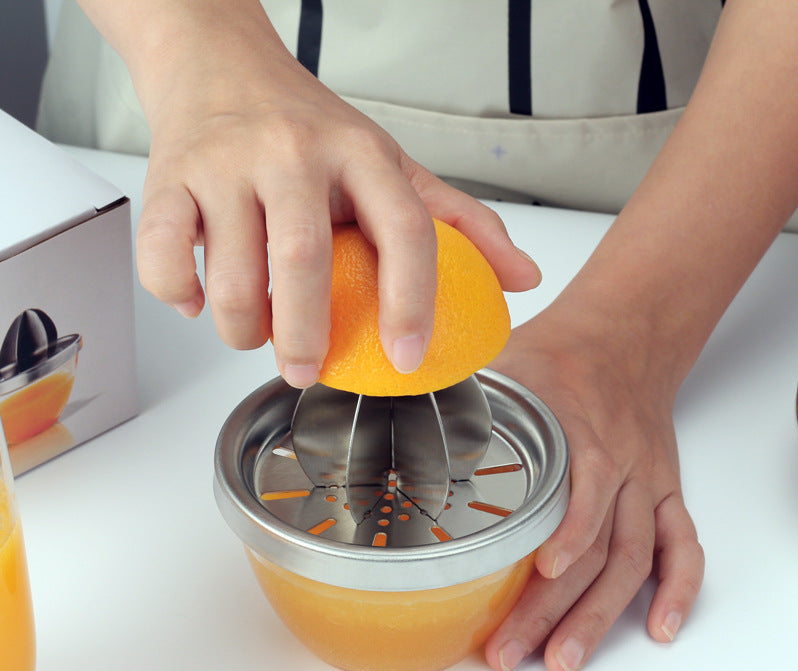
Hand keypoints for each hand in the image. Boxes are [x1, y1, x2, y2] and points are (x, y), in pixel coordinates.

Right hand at [127, 4, 538, 385]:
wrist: (218, 63)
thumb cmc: (309, 126)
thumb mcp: (390, 163)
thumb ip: (459, 220)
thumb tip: (522, 279)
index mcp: (361, 151)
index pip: (404, 230)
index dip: (412, 302)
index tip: (408, 358)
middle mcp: (292, 152)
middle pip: (302, 262)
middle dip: (303, 338)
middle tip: (306, 371)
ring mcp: (225, 162)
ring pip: (231, 274)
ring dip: (242, 329)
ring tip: (255, 336)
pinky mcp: (168, 176)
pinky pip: (164, 255)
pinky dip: (177, 295)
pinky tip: (197, 302)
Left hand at [483, 304, 704, 670]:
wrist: (623, 336)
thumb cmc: (559, 354)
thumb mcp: (506, 364)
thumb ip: (461, 396)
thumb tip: (392, 416)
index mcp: (581, 429)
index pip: (585, 490)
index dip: (568, 534)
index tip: (538, 575)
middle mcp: (622, 462)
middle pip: (599, 545)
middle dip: (557, 605)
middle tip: (513, 650)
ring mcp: (648, 481)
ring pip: (635, 558)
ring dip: (601, 614)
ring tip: (564, 660)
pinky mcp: (665, 490)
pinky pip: (682, 543)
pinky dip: (679, 587)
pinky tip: (658, 626)